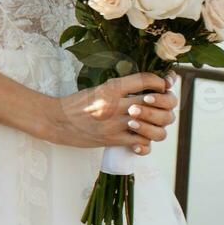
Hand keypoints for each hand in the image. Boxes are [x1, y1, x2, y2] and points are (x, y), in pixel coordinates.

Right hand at [48, 72, 177, 153]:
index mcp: (112, 88)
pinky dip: (145, 143)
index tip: (163, 84)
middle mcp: (116, 104)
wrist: (57, 121)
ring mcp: (116, 124)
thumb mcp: (99, 89)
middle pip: (156, 103)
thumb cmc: (77, 104)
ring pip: (155, 127)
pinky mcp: (113, 140)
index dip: (160, 82)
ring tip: (152, 124)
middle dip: (166, 104)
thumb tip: (146, 89)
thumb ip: (120, 88)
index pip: (145, 80)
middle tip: (162, 106)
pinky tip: (140, 140)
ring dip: (158, 125)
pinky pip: (142, 144)